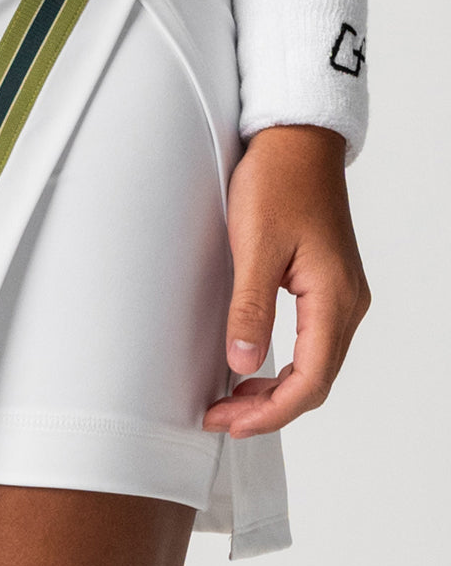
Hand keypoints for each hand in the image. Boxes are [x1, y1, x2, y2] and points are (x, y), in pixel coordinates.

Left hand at [202, 124, 370, 438]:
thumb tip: (242, 364)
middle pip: (315, 380)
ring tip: (229, 403)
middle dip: (268, 408)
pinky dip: (282, 366)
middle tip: (218, 418)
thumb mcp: (254, 245)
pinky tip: (250, 370)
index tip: (230, 423)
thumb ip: (249, 307)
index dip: (271, 412)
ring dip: (274, 390)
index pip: (311, 380)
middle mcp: (347, 302)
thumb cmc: (276, 182)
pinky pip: (311, 342)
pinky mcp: (325, 285)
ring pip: (315, 364)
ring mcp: (340, 295)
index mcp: (335, 297)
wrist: (296, 141)